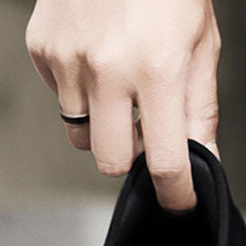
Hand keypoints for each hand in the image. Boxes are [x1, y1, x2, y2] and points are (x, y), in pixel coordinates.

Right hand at [25, 0, 220, 209]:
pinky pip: (60, 100)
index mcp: (157, 70)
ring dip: (105, 127)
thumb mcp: (201, 44)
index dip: (176, 194)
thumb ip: (200, 109)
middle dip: (133, 159)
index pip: (165, 163)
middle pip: (112, 162)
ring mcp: (67, 59)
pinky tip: (98, 59)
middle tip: (148, 133)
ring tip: (122, 88)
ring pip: (81, 136)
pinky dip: (81, 95)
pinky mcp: (41, 47)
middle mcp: (107, 69)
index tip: (180, 201)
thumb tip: (204, 161)